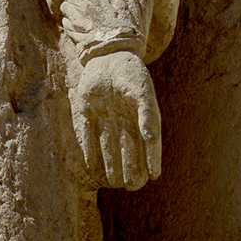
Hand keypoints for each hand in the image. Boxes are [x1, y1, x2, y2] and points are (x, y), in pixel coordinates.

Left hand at [71, 49, 161, 189]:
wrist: (106, 54)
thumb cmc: (129, 71)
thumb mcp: (141, 90)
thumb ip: (147, 113)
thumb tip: (151, 139)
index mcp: (139, 113)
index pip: (148, 142)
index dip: (151, 159)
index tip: (154, 176)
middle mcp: (123, 118)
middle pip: (129, 148)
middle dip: (131, 168)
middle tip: (133, 186)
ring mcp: (104, 115)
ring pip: (110, 145)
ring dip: (113, 163)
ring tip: (116, 182)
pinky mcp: (87, 110)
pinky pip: (89, 135)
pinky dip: (91, 150)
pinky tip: (92, 167)